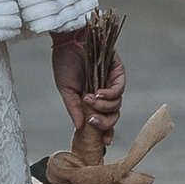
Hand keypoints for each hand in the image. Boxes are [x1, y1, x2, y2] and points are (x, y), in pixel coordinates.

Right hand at [48, 30, 123, 149]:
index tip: (104, 143)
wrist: (68, 40)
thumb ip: (74, 109)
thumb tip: (79, 128)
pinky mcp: (118, 72)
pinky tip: (97, 93)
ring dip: (103, 106)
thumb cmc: (65, 63)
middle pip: (113, 116)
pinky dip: (109, 95)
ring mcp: (112, 83)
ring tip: (89, 99)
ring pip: (116, 105)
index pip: (103, 119)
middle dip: (105, 123)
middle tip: (92, 121)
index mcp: (92, 100)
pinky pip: (119, 90)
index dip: (106, 132)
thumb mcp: (66, 90)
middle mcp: (104, 93)